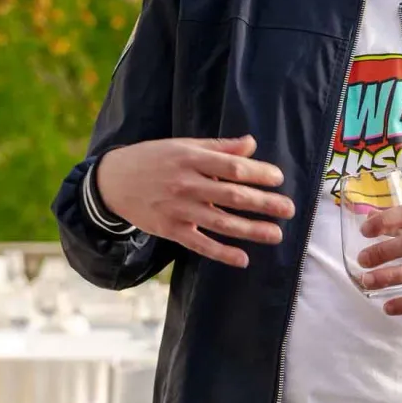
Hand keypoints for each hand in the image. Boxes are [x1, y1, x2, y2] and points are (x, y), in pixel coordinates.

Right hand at [93, 136, 293, 268]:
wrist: (113, 181)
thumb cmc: (153, 158)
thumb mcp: (183, 146)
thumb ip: (218, 147)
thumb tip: (251, 144)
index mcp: (191, 159)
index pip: (232, 167)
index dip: (258, 173)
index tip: (278, 179)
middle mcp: (186, 184)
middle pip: (232, 196)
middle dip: (264, 203)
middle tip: (288, 209)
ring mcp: (178, 209)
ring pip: (221, 223)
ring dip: (251, 230)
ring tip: (276, 234)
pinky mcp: (170, 230)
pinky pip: (200, 244)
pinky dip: (221, 253)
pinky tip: (242, 258)